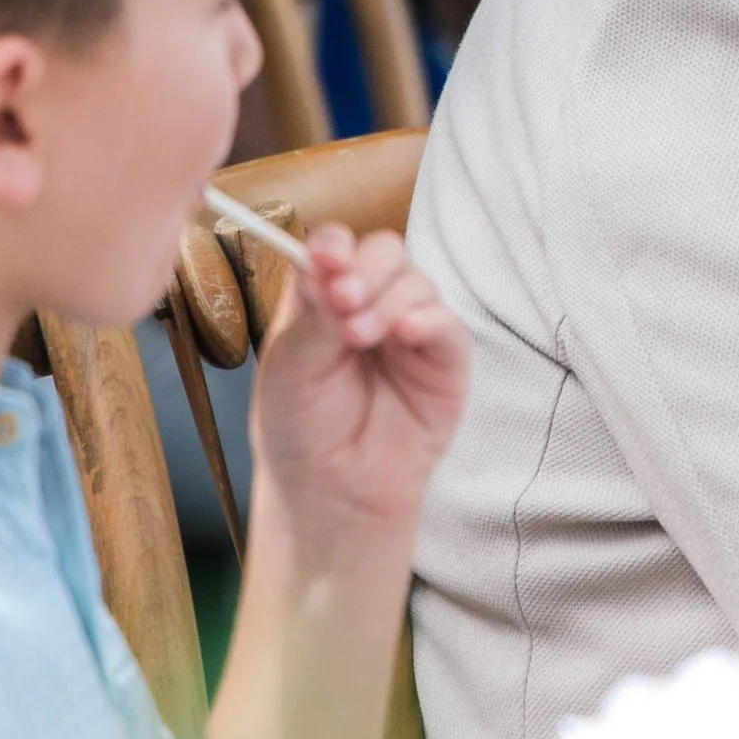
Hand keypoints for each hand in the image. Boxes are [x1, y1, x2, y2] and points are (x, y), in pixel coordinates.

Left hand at [249, 226, 468, 553]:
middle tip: (344, 300)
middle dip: (364, 270)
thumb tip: (330, 259)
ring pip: (417, 280)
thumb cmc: (301, 429)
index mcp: (323, 299)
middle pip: (383, 251)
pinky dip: (429, 319)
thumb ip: (314, 310)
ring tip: (361, 337)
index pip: (335, 248)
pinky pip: (449, 323)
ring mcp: (411, 330)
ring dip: (389, 299)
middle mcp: (371, 304)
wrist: (331, 493)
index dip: (333, 244)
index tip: (327, 256)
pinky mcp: (445, 360)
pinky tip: (406, 334)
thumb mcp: (290, 365)